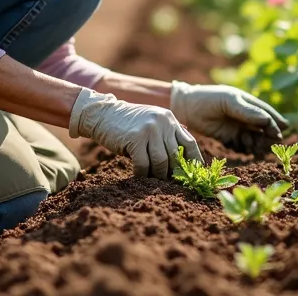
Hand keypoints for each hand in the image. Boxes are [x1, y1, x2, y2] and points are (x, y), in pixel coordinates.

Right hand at [70, 88, 202, 177]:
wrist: (103, 114)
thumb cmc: (129, 124)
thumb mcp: (152, 123)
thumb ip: (167, 135)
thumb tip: (183, 162)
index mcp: (169, 119)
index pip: (189, 143)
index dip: (193, 161)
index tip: (193, 175)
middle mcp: (163, 123)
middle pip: (175, 156)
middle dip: (173, 173)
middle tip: (169, 182)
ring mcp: (149, 130)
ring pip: (161, 162)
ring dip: (157, 175)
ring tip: (153, 179)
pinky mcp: (135, 139)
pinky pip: (143, 165)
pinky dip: (142, 174)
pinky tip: (138, 175)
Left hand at [169, 81, 288, 151]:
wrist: (187, 108)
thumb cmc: (209, 99)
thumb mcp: (229, 101)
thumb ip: (247, 111)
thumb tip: (267, 120)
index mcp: (249, 103)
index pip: (267, 114)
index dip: (276, 123)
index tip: (279, 133)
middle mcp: (246, 116)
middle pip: (264, 129)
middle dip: (268, 137)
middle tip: (267, 143)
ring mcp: (238, 128)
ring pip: (255, 139)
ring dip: (257, 144)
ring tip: (253, 145)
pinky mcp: (230, 139)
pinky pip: (243, 146)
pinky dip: (246, 149)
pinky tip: (244, 148)